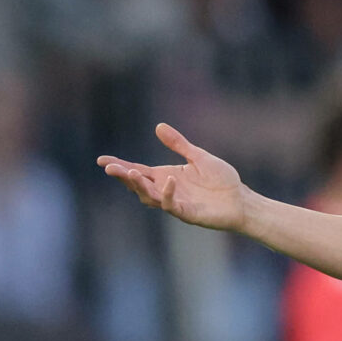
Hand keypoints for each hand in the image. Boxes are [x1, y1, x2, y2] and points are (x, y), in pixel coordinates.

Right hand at [96, 124, 249, 231]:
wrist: (240, 200)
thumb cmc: (222, 180)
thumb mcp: (198, 157)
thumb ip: (179, 144)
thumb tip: (158, 127)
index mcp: (166, 176)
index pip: (138, 171)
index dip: (120, 166)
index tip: (101, 160)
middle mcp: (166, 190)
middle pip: (138, 185)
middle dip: (123, 176)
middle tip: (110, 168)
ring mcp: (175, 203)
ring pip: (149, 196)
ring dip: (139, 185)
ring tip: (131, 173)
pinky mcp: (186, 213)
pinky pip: (171, 204)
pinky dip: (167, 193)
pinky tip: (168, 179)